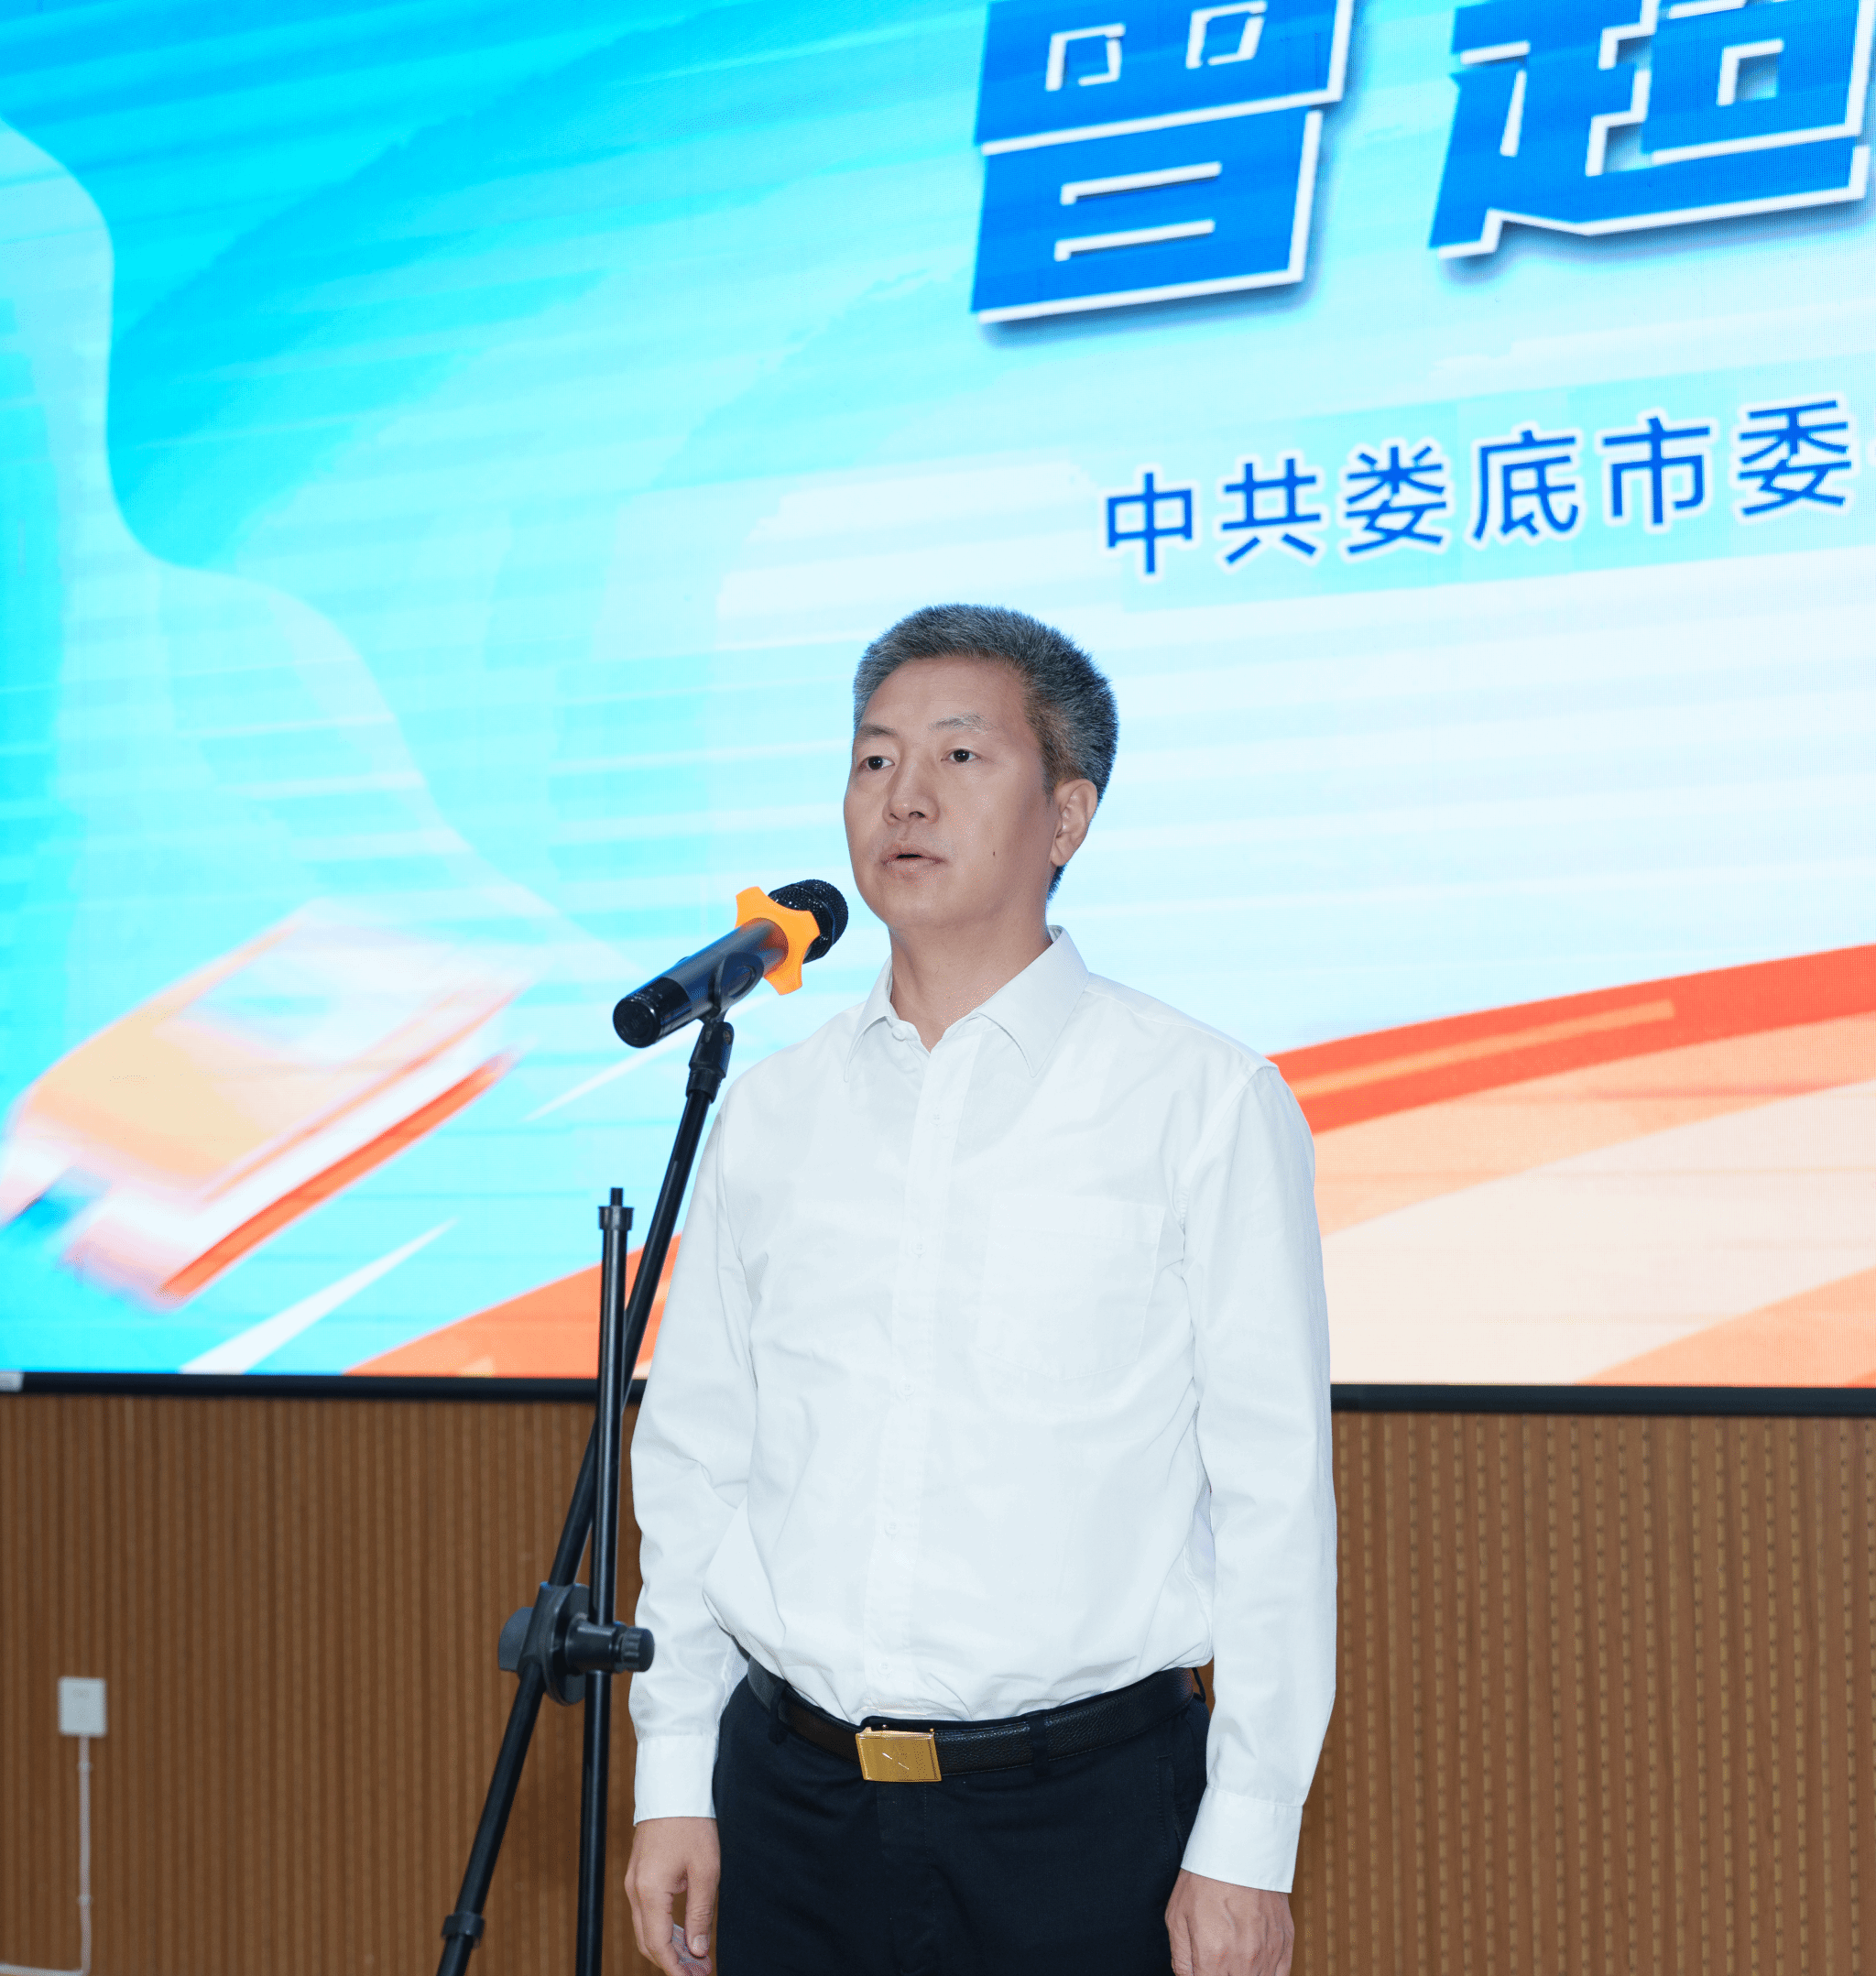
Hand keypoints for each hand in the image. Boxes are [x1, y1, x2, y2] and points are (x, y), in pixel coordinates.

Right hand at [625, 1816, 719, 1975]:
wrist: (673, 1786)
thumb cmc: (691, 1824)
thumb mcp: (705, 1870)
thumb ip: (701, 1913)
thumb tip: (698, 1951)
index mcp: (650, 1891)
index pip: (659, 1946)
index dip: (676, 1969)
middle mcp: (635, 1890)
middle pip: (648, 1942)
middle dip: (673, 1963)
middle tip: (700, 1972)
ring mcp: (634, 1882)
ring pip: (646, 1929)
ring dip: (669, 1947)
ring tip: (697, 1958)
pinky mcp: (638, 1874)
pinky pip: (647, 1912)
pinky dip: (663, 1929)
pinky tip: (685, 1934)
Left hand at [1165, 1871, 1293, 1975]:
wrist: (1239, 1847)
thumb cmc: (1204, 1878)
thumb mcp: (1177, 1917)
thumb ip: (1182, 1960)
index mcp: (1214, 1958)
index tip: (1203, 1969)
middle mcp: (1244, 1961)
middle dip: (1223, 1975)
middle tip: (1217, 1961)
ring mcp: (1268, 1953)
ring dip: (1245, 1975)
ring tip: (1233, 1962)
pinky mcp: (1285, 1942)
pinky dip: (1267, 1975)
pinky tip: (1255, 1966)